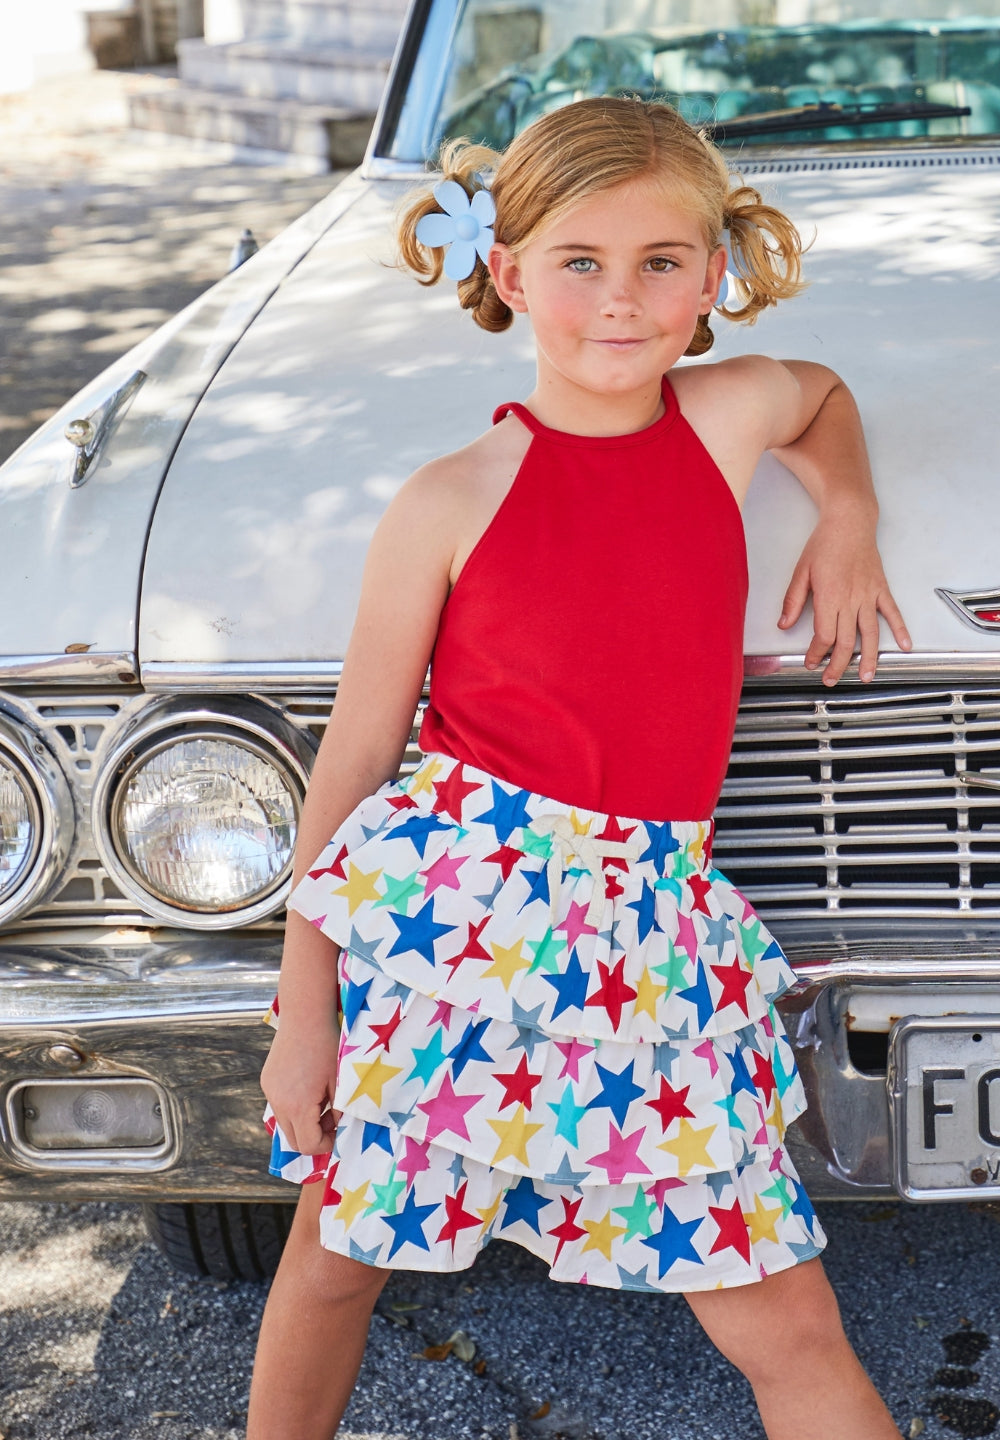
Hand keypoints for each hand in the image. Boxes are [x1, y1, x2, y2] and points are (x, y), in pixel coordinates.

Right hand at [261, 1017, 341, 1155]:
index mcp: (298, 1106)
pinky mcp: (267, 1081)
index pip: (308, 1145)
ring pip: (285, 1123)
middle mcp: (279, 1103)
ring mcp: (269, 1092)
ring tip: (321, 1099)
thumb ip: (337, 1111)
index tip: (338, 1131)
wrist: (305, 1016)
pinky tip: (308, 1086)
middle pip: (293, 1140)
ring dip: (303, 1122)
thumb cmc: (327, 1047)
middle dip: (314, 1136)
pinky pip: (279, 1105)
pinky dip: (293, 1107)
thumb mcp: (339, 1083)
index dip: (326, 1144)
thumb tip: (336, 1126)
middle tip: (331, 1117)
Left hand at [778, 512, 911, 684]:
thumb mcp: (801, 571)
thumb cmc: (824, 543)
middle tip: (831, 679)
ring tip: (865, 676)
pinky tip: (904, 645)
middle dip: (837, 664)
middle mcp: (851, 599)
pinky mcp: (881, 588)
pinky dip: (900, 629)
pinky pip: (892, 612)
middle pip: (845, 641)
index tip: (811, 662)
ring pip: (870, 633)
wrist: (849, 521)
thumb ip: (793, 600)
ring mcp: (869, 595)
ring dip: (867, 657)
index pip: (824, 635)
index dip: (817, 653)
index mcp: (829, 596)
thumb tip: (784, 625)